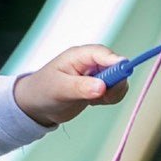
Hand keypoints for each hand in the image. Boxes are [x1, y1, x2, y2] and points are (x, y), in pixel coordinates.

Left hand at [13, 44, 127, 126]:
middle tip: (105, 96)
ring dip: (113, 92)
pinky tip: (93, 103)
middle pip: (115, 67)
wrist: (37, 106)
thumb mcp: (59, 89)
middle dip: (116, 81)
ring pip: (118, 81)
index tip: (124, 71)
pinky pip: (114, 92)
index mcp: (79, 56)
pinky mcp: (98, 88)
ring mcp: (96, 76)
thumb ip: (80, 87)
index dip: (115, 61)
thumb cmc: (42, 91)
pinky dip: (109, 99)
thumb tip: (102, 87)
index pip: (102, 53)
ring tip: (94, 101)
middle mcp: (90, 63)